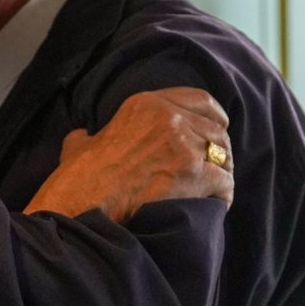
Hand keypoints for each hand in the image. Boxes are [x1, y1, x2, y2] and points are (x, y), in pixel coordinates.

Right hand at [26, 88, 235, 222]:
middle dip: (217, 151)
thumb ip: (91, 135)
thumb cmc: (79, 180)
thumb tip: (84, 137)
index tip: (215, 131)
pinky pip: (224, 181)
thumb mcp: (81, 144)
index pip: (201, 99)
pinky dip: (223, 195)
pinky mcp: (193, 173)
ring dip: (221, 173)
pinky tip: (216, 204)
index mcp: (146, 104)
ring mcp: (183, 144)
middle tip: (213, 170)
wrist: (82, 205)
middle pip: (215, 130)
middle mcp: (169, 118)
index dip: (214, 118)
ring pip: (223, 155)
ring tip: (214, 189)